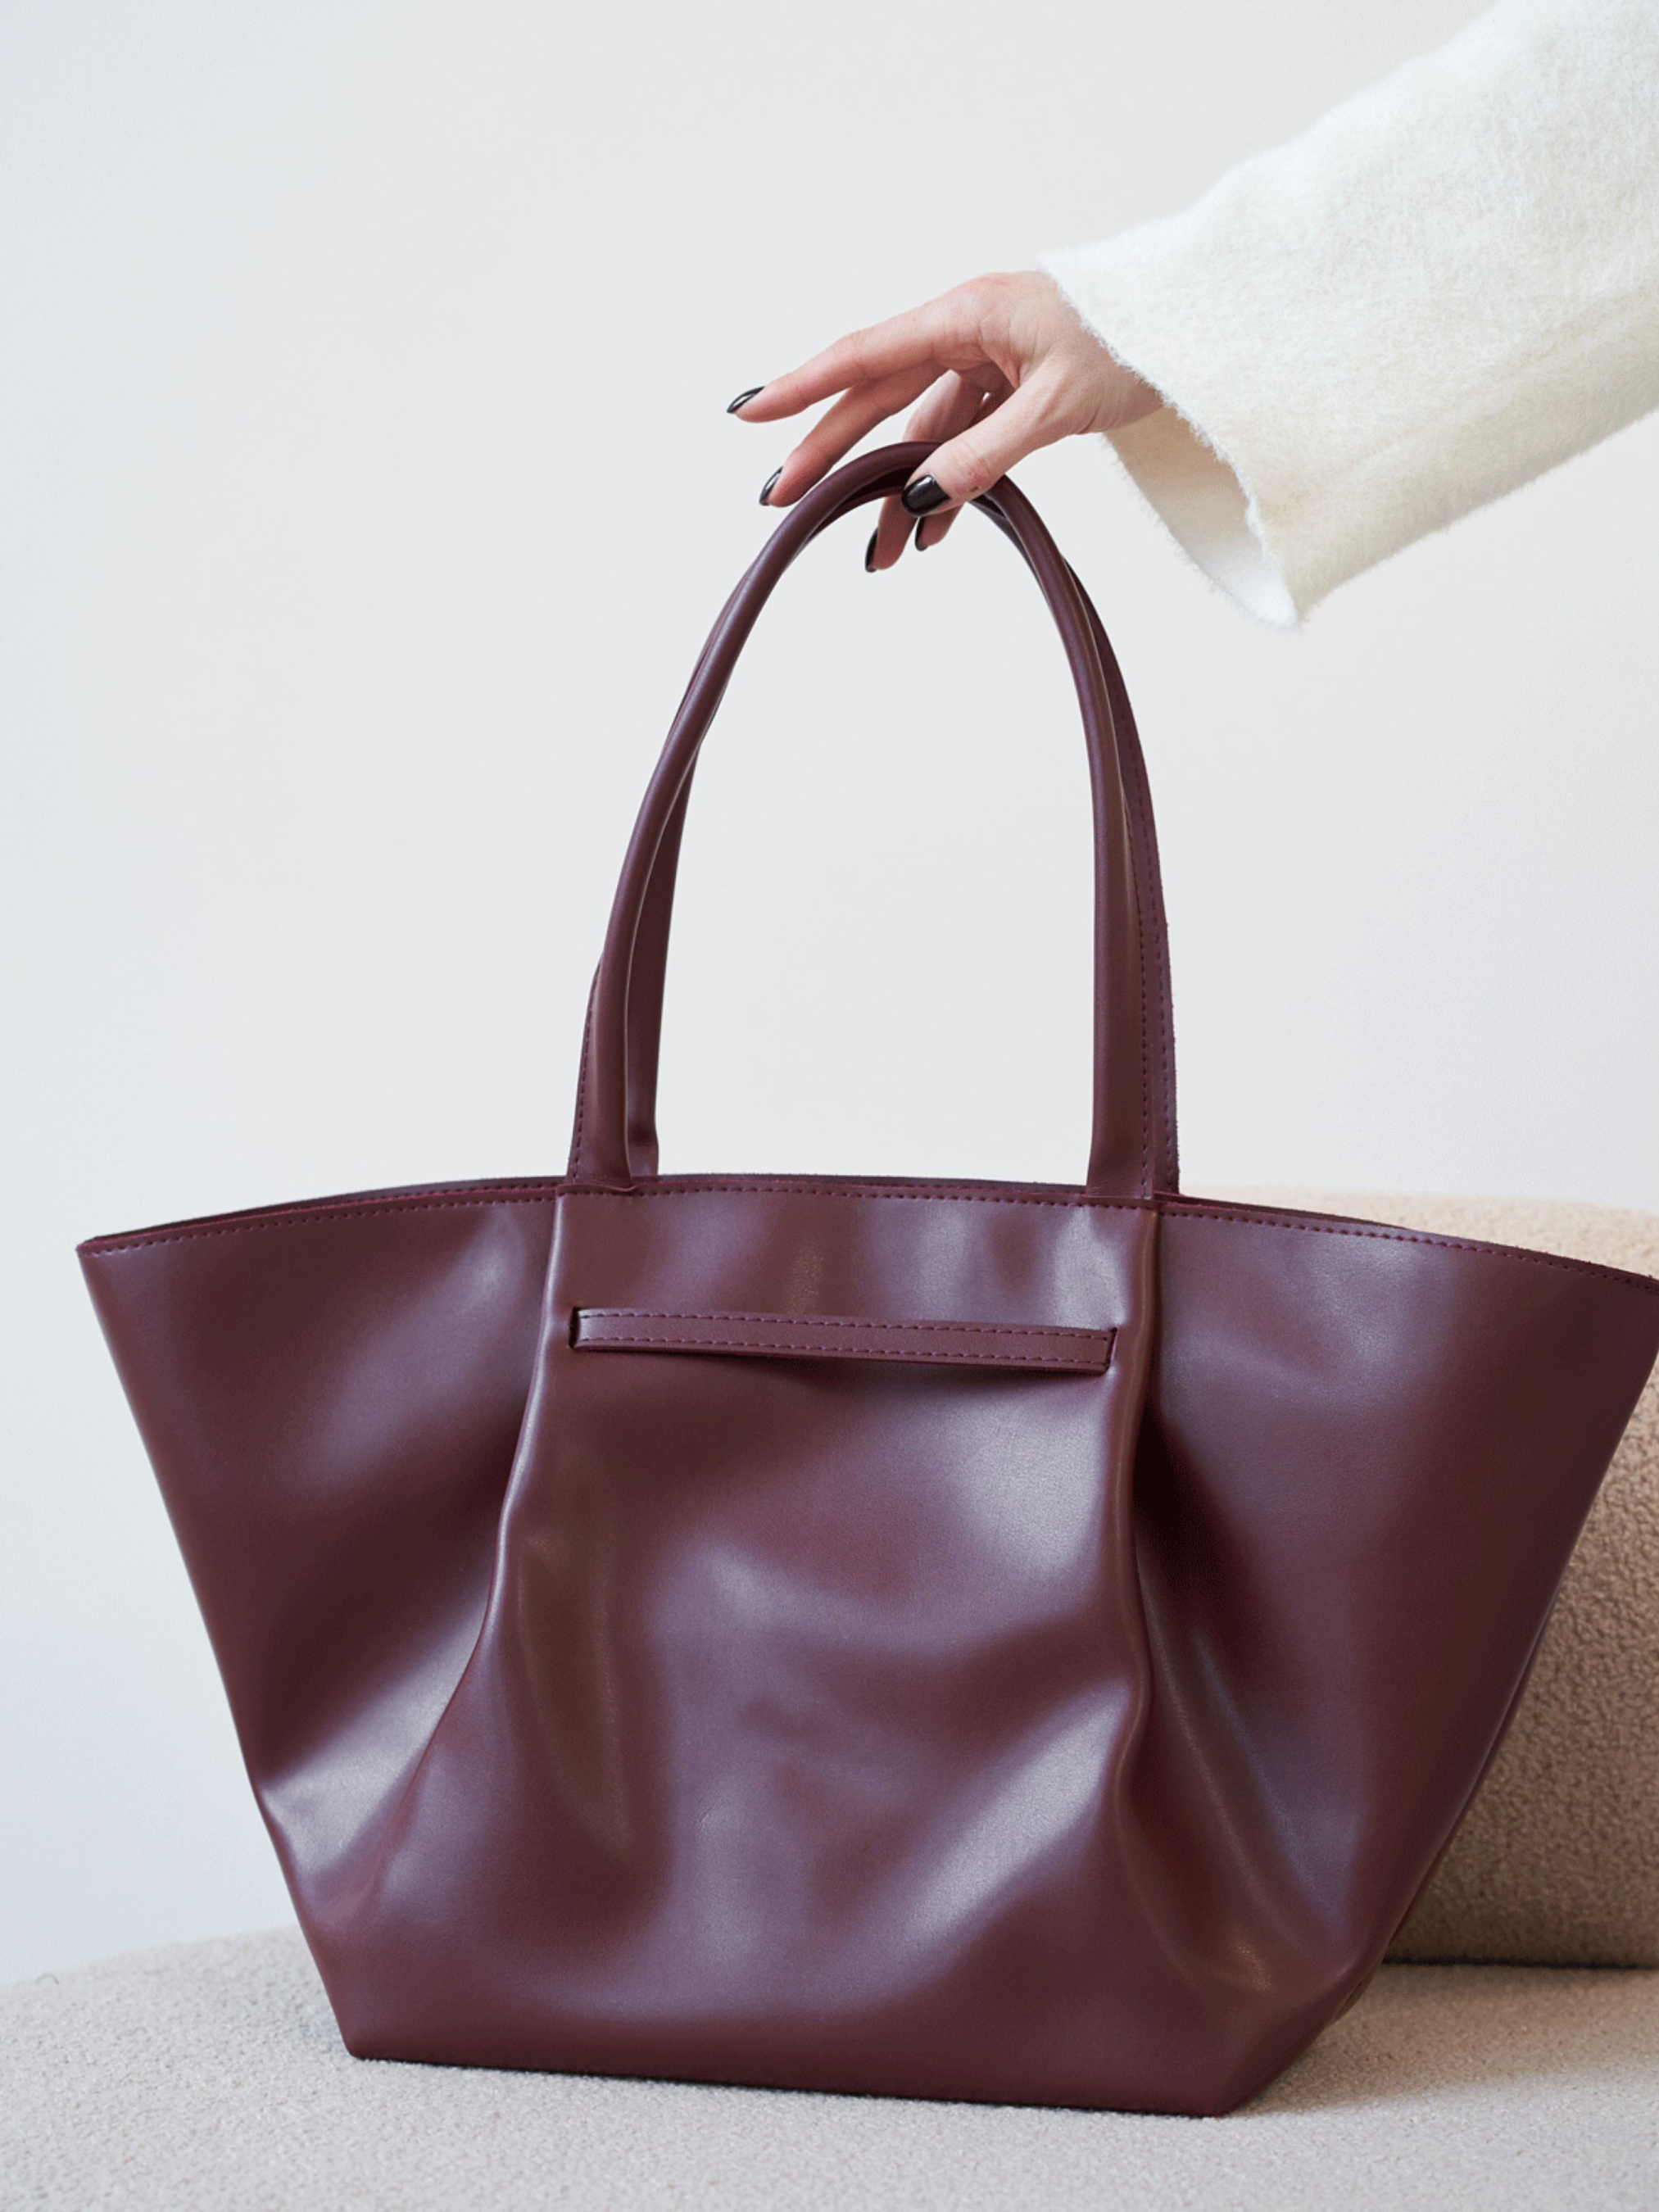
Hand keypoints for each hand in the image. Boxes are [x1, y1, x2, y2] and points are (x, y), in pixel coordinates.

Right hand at [728, 272, 1160, 567]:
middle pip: (879, 399)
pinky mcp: (1015, 386)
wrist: (1200, 327)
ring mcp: (989, 360)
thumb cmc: (1136, 341)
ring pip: (922, 431)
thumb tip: (916, 496)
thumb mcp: (1056, 406)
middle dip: (832, 455)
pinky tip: (935, 531)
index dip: (802, 389)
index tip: (749, 414)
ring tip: (879, 555)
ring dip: (900, 491)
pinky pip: (964, 439)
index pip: (864, 358)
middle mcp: (967, 331)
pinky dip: (950, 484)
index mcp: (967, 315)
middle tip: (782, 503)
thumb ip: (982, 453)